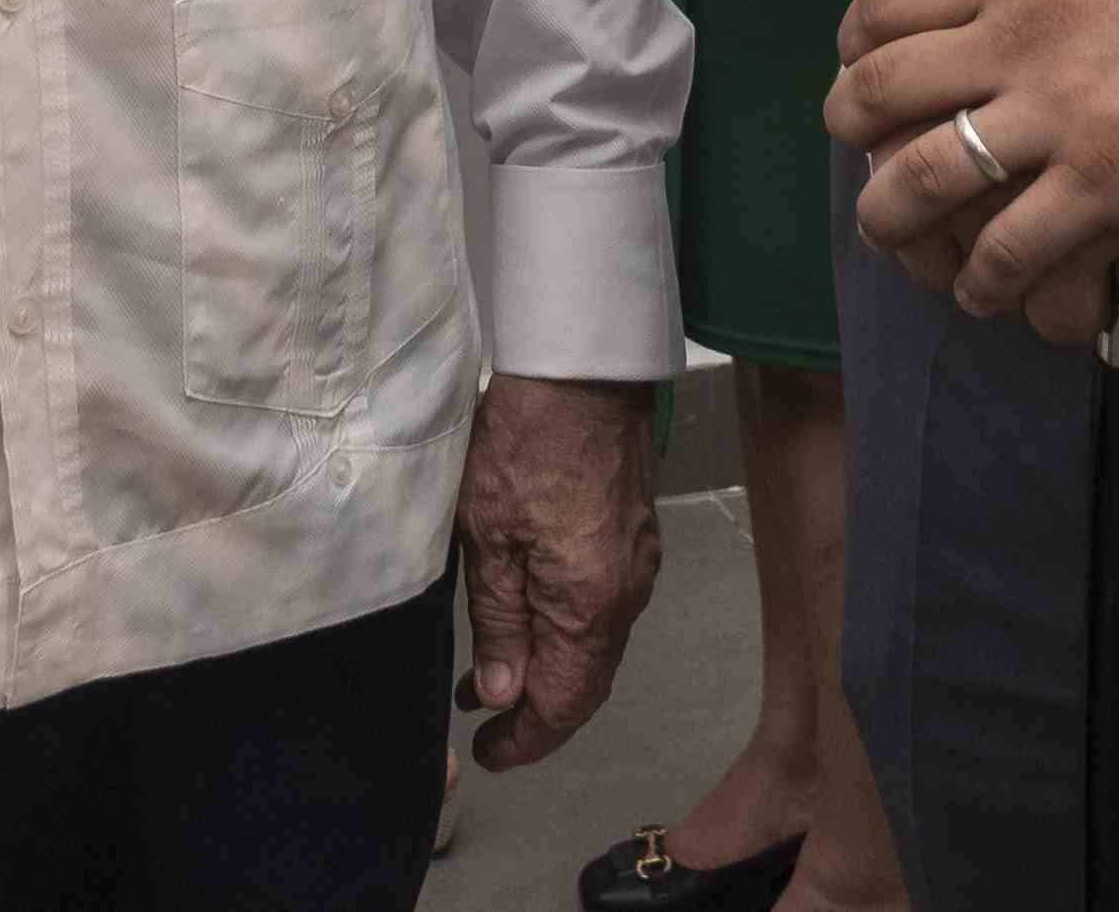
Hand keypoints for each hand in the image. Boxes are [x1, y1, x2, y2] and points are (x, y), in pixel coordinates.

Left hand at [453, 373, 658, 769]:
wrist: (583, 366)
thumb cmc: (523, 444)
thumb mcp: (487, 536)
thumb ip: (499, 621)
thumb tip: (502, 694)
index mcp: (591, 605)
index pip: (566, 703)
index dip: (527, 738)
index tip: (488, 752)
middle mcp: (627, 594)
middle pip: (587, 678)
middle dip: (534, 706)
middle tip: (480, 715)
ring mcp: (639, 561)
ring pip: (594, 641)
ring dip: (548, 663)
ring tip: (488, 666)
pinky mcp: (635, 531)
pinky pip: (603, 604)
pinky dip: (565, 625)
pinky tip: (527, 610)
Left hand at [825, 0, 1118, 324]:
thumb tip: (997, 13)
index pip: (887, 6)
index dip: (853, 52)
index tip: (858, 83)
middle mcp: (1017, 41)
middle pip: (882, 90)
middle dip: (853, 140)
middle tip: (866, 175)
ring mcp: (1057, 112)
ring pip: (926, 176)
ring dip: (894, 222)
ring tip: (902, 252)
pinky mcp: (1103, 181)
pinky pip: (1009, 244)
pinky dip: (983, 278)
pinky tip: (986, 291)